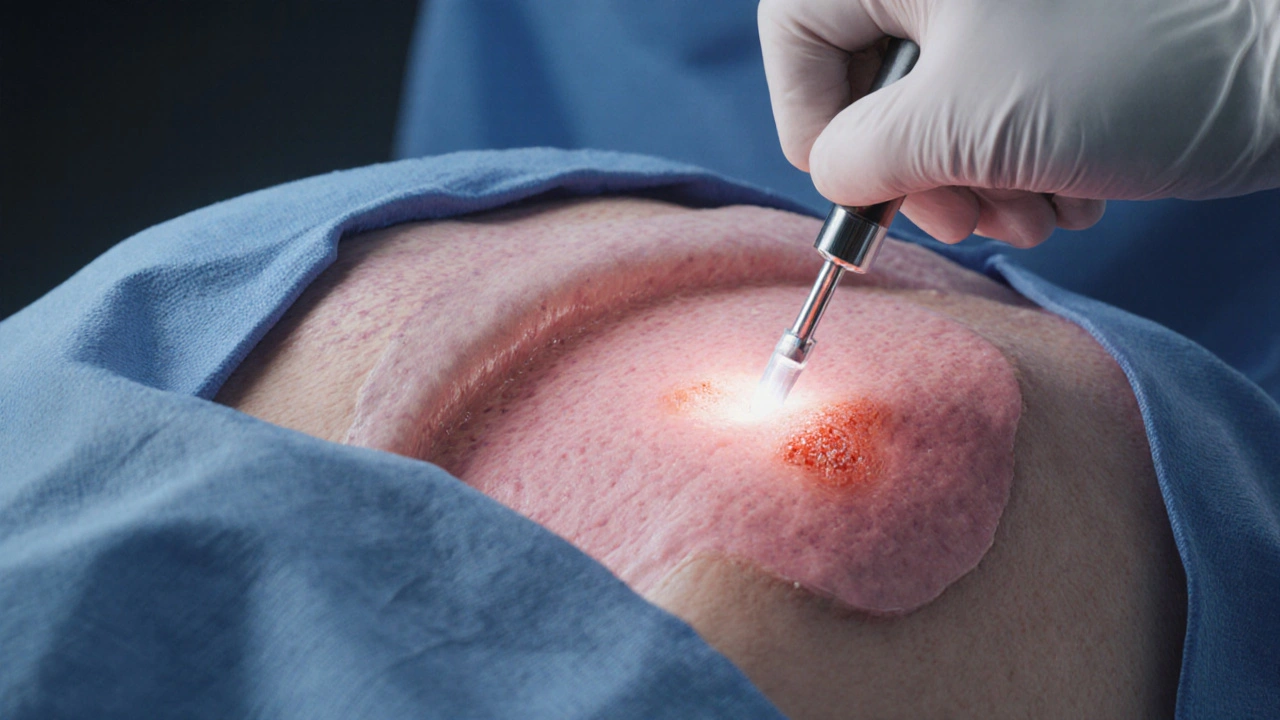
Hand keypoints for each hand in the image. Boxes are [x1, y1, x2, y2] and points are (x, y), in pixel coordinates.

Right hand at [759, 0, 1279, 245]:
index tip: (855, 185)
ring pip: (936, 116)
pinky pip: (996, 118)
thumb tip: (834, 174)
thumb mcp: (964, 123)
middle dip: (920, 171)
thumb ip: (862, 155)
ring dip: (980, 186)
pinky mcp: (1054, 49)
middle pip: (869, 84)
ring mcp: (1005, 12)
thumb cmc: (1128, 71)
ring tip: (1042, 205)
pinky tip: (1074, 188)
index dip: (810, 119)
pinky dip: (1023, 171)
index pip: (797, 32)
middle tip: (967, 215)